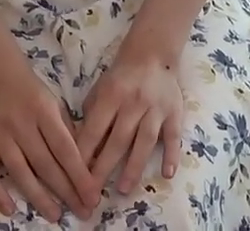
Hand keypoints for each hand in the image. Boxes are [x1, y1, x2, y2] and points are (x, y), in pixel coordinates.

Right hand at [0, 56, 100, 220]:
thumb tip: (84, 166)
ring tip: (55, 215)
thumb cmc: (31, 92)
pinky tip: (10, 210)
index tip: (93, 197)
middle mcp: (20, 124)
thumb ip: (68, 132)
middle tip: (82, 212)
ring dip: (39, 197)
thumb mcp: (55, 103)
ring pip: (20, 172)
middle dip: (66, 191)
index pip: (65, 149)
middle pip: (46, 164)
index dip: (80, 176)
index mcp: (44, 111)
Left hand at [75, 41, 184, 195]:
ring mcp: (156, 109)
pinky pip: (173, 136)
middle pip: (118, 140)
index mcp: (111, 96)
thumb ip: (90, 116)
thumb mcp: (98, 90)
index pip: (95, 130)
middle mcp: (133, 103)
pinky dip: (172, 155)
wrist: (152, 55)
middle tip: (92, 194)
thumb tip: (77, 147)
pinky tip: (168, 174)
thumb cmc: (119, 78)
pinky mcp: (175, 113)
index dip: (84, 154)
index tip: (74, 177)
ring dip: (133, 167)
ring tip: (123, 190)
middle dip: (104, 168)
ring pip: (144, 141)